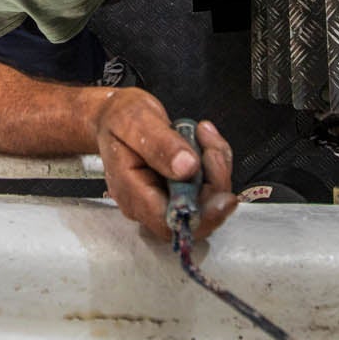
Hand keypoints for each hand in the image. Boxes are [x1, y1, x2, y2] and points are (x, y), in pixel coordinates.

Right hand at [90, 89, 236, 239]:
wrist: (114, 117)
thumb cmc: (120, 119)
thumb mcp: (136, 120)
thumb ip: (160, 144)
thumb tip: (186, 167)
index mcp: (130, 191)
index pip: (169, 222)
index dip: (201, 216)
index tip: (224, 196)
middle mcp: (146, 205)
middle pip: (192, 216)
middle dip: (214, 185)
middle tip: (212, 148)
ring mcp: (162, 200)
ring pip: (204, 203)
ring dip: (216, 171)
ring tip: (205, 135)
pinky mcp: (177, 192)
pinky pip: (205, 190)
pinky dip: (214, 167)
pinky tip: (205, 142)